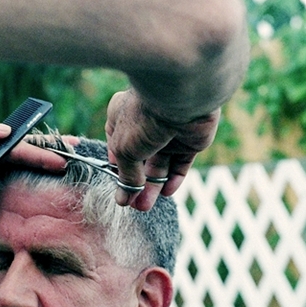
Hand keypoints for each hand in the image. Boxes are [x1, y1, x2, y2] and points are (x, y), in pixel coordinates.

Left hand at [0, 112, 66, 213]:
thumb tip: (6, 131)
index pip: (23, 141)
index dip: (45, 144)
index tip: (67, 145)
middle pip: (31, 155)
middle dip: (55, 156)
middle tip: (79, 158)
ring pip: (28, 172)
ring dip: (49, 173)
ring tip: (73, 175)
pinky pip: (18, 188)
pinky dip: (35, 188)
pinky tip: (51, 193)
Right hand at [105, 89, 219, 210]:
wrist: (180, 100)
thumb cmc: (143, 118)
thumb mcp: (125, 150)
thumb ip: (126, 176)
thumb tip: (124, 198)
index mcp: (121, 117)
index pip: (117, 147)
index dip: (117, 168)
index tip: (117, 186)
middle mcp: (144, 124)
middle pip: (139, 160)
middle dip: (135, 183)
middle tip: (132, 205)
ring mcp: (168, 132)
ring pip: (159, 165)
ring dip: (152, 187)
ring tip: (144, 207)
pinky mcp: (189, 140)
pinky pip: (180, 164)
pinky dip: (173, 179)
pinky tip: (167, 193)